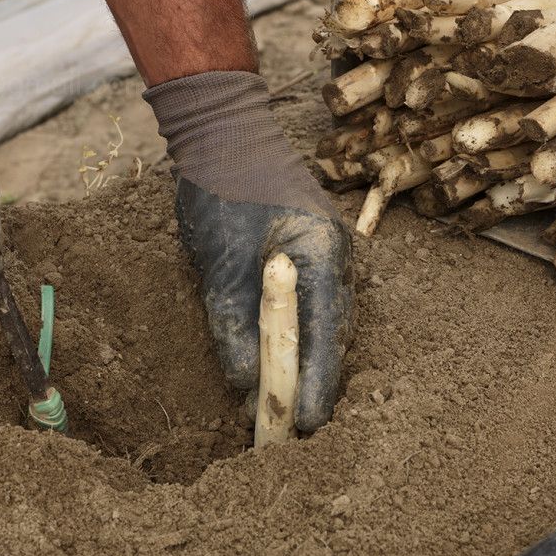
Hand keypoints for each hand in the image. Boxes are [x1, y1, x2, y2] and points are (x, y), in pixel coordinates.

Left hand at [144, 71, 352, 431]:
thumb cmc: (223, 186)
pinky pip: (308, 304)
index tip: (304, 425)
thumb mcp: (220, 263)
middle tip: (281, 422)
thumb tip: (246, 383)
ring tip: (272, 397)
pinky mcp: (307, 252)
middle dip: (309, 379)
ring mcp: (326, 252)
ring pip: (321, 322)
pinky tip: (271, 354)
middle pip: (331, 334)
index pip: (326, 336)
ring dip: (299, 358)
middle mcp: (336, 257)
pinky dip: (291, 333)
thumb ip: (235, 324)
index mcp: (323, 255)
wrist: (222, 130)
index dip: (316, 385)